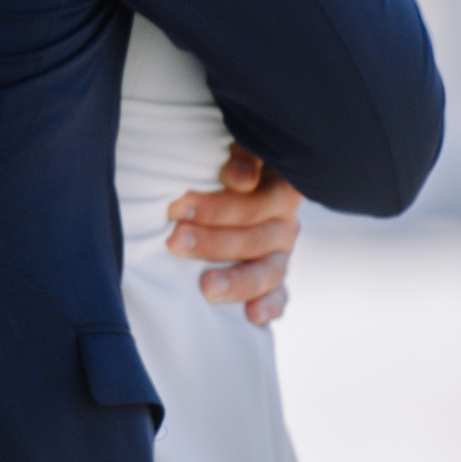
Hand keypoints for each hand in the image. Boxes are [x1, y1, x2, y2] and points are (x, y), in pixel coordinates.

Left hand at [164, 145, 302, 325]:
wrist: (240, 183)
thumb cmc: (230, 162)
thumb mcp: (238, 145)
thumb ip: (242, 156)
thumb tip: (238, 179)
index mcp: (281, 189)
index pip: (255, 202)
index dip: (217, 207)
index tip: (177, 207)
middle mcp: (285, 224)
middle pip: (254, 239)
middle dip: (212, 242)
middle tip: (175, 241)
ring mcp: (280, 254)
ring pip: (266, 272)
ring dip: (236, 280)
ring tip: (206, 287)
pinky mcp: (273, 280)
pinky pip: (278, 297)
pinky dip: (268, 308)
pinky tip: (250, 316)